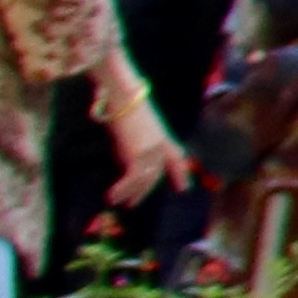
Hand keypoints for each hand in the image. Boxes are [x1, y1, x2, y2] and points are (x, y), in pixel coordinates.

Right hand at [96, 67, 193, 204]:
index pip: (175, 155)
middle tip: (132, 203)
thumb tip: (129, 156)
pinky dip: (124, 189)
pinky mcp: (140, 153)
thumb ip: (135, 138)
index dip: (180, 172)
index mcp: (161, 133)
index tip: (183, 188)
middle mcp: (160, 143)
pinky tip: (114, 196)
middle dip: (145, 190)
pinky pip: (134, 178)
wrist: (122, 93)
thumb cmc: (122, 100)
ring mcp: (152, 149)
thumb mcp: (133, 121)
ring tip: (123, 203)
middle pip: (156, 172)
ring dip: (133, 193)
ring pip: (145, 178)